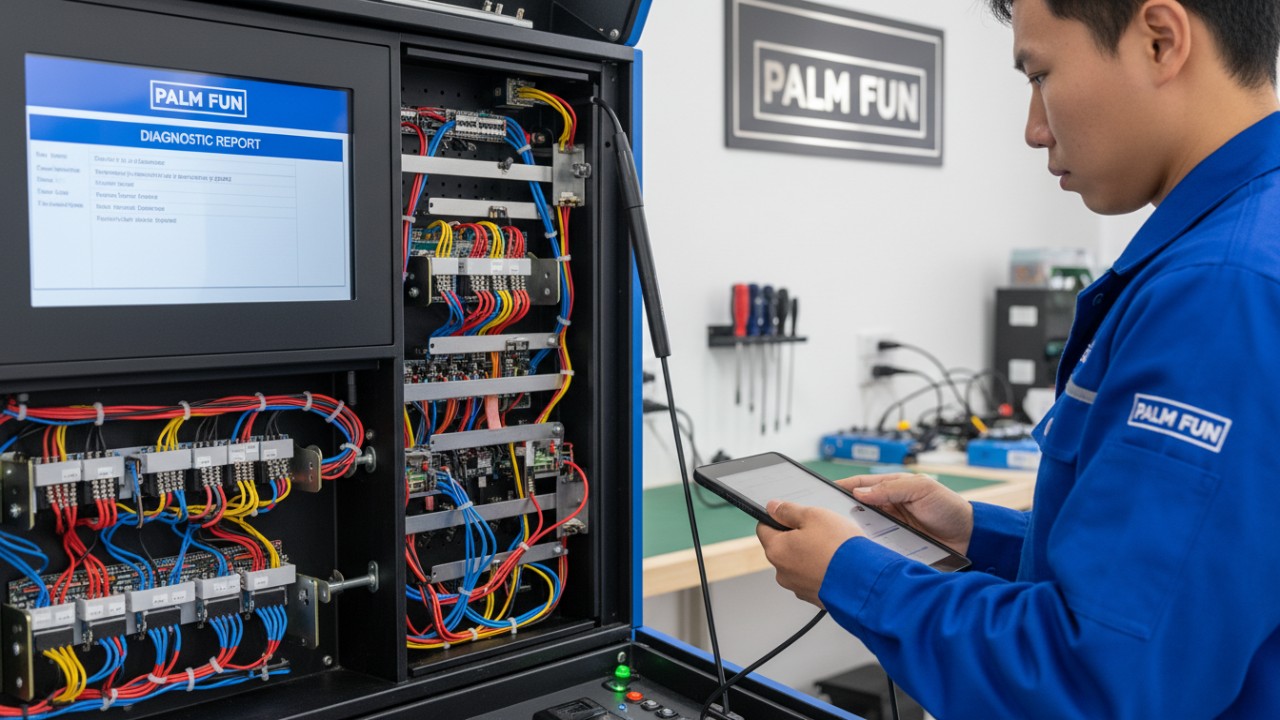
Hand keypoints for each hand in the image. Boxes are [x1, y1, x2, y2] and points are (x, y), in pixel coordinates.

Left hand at [756, 499, 863, 606]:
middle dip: (797, 536)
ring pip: (798, 563)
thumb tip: (772, 507)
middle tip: (819, 530)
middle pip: (782, 546)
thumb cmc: (840, 548)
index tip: (790, 515)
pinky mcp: (814, 597)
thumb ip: (788, 510)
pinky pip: (813, 577)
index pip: (763, 528)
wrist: (865, 581)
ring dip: (810, 554)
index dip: (776, 518)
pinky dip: (821, 569)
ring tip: (832, 548)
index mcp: (776, 550)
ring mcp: (798, 587)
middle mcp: (782, 572)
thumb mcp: (814, 515)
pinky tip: (836, 563)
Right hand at [837, 473, 973, 553]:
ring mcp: (890, 526)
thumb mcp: (922, 489)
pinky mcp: (894, 544)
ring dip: (852, 531)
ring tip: (837, 536)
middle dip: (840, 511)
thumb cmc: (949, 508)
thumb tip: (859, 492)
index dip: (840, 487)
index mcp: (891, 488)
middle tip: (824, 518)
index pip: (859, 484)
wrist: (970, 538)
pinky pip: (875, 544)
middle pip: (856, 507)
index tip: (821, 492)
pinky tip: (858, 551)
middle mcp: (887, 506)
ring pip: (862, 527)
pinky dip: (866, 546)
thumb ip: (892, 488)